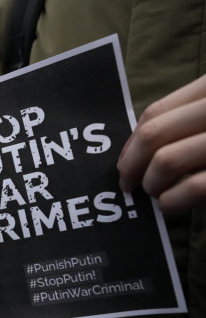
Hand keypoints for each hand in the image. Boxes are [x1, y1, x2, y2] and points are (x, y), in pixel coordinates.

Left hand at [118, 74, 205, 213]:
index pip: (156, 112)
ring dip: (151, 183)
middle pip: (153, 134)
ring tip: (155, 193)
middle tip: (127, 185)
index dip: (131, 142)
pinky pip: (194, 188)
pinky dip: (172, 202)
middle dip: (131, 165)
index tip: (123, 163)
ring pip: (166, 161)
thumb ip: (184, 120)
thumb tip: (134, 151)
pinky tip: (170, 205)